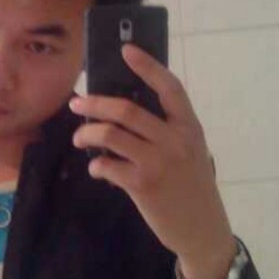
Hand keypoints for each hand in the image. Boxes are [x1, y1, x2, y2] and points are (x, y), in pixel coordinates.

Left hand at [69, 43, 236, 278]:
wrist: (202, 228)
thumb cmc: (191, 185)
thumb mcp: (190, 151)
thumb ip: (166, 129)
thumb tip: (122, 110)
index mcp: (190, 126)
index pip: (170, 87)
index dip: (147, 66)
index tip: (126, 50)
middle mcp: (176, 140)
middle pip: (126, 110)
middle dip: (94, 103)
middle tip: (76, 104)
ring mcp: (159, 162)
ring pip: (111, 135)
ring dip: (87, 133)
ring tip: (79, 138)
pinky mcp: (143, 185)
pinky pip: (107, 165)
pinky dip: (96, 165)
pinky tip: (97, 167)